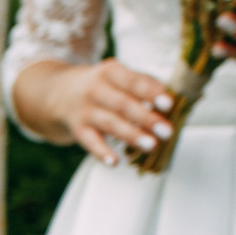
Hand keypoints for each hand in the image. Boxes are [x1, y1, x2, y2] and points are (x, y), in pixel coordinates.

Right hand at [18, 59, 174, 165]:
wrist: (59, 93)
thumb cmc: (102, 86)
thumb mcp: (118, 77)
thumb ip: (143, 86)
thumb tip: (175, 104)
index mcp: (111, 71)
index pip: (134, 81)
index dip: (152, 92)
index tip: (169, 104)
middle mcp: (96, 89)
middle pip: (124, 104)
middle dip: (146, 118)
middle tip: (167, 131)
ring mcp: (85, 110)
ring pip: (110, 123)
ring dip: (131, 135)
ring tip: (151, 145)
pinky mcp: (77, 128)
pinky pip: (90, 142)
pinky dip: (101, 152)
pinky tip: (114, 163)